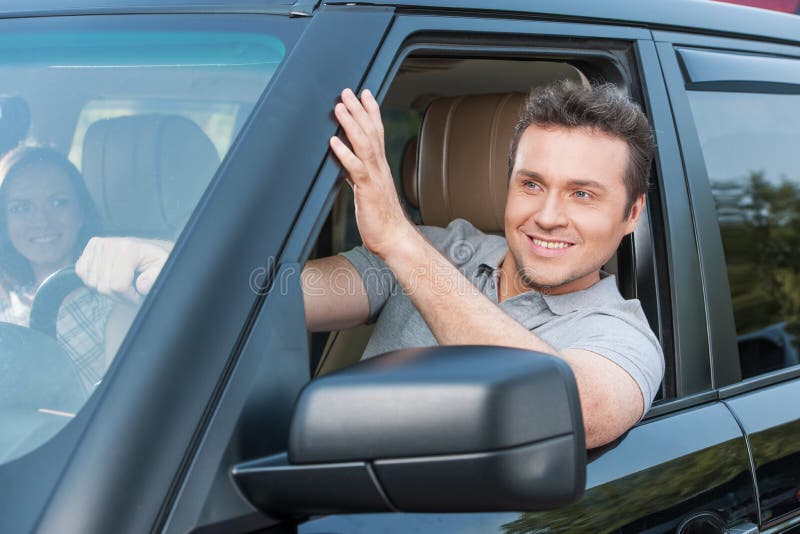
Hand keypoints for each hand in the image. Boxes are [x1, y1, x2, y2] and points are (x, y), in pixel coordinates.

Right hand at [75, 237, 172, 303]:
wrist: (146, 249)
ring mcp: (97, 246)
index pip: (118, 286)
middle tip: (130, 291)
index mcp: (127, 249)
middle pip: (104, 287)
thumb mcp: (162, 269)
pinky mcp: (88, 248)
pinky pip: (82, 273)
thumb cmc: (153, 261)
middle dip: (119, 295)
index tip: (138, 295)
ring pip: (92, 284)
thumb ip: (154, 278)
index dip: (129, 297)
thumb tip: (142, 286)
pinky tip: (108, 276)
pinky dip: (94, 280)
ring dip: (107, 289)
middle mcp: (109, 245)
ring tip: (121, 283)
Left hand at [329, 88, 416, 259]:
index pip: (378, 132)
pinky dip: (345, 154)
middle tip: (348, 91)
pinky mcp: (368, 191)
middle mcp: (380, 168)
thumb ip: (358, 175)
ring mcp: (375, 178)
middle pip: (371, 132)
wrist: (394, 238)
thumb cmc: (381, 218)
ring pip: (364, 145)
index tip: (365, 93)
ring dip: (351, 124)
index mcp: (381, 166)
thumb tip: (346, 164)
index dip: (372, 112)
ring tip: (340, 107)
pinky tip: (334, 142)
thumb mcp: (368, 191)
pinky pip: (356, 169)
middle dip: (360, 110)